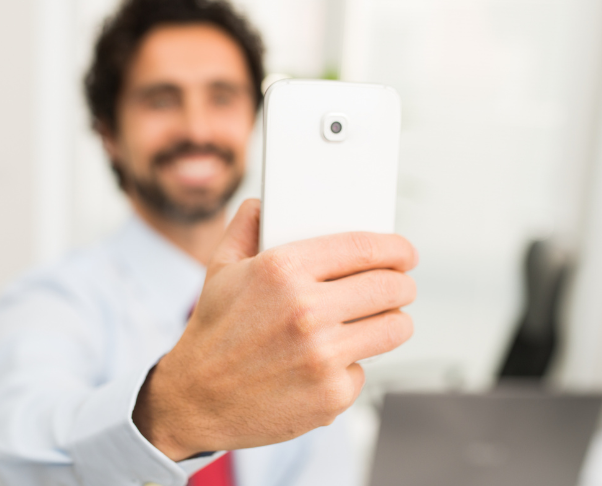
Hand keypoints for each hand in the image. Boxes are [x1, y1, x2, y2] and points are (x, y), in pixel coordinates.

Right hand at [133, 199, 416, 460]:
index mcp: (283, 269)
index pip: (365, 248)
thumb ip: (246, 227)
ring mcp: (322, 356)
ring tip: (378, 321)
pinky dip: (351, 366)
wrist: (195, 400)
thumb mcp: (220, 269)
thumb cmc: (212, 331)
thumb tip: (265, 202)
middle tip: (398, 288)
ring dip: (392, 323)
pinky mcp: (331, 394)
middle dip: (401, 285)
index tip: (405, 253)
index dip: (396, 248)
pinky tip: (326, 363)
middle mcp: (306, 311)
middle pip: (391, 287)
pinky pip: (364, 369)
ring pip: (393, 329)